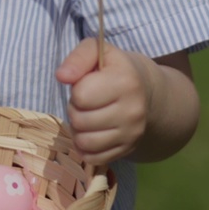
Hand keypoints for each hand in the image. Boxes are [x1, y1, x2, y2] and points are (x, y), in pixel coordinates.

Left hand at [55, 40, 151, 164]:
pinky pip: (93, 158)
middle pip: (80, 120)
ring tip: (87, 116)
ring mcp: (132, 134)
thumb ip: (78, 58)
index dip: (77, 90)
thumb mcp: (97, 51)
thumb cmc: (114, 68)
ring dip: (78, 130)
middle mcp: (133, 111)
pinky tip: (91, 132)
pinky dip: (85, 148)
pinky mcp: (128, 150)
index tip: (87, 84)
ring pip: (85, 142)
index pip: (81, 95)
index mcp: (126, 82)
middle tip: (85, 102)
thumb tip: (62, 76)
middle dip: (75, 109)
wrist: (146, 91)